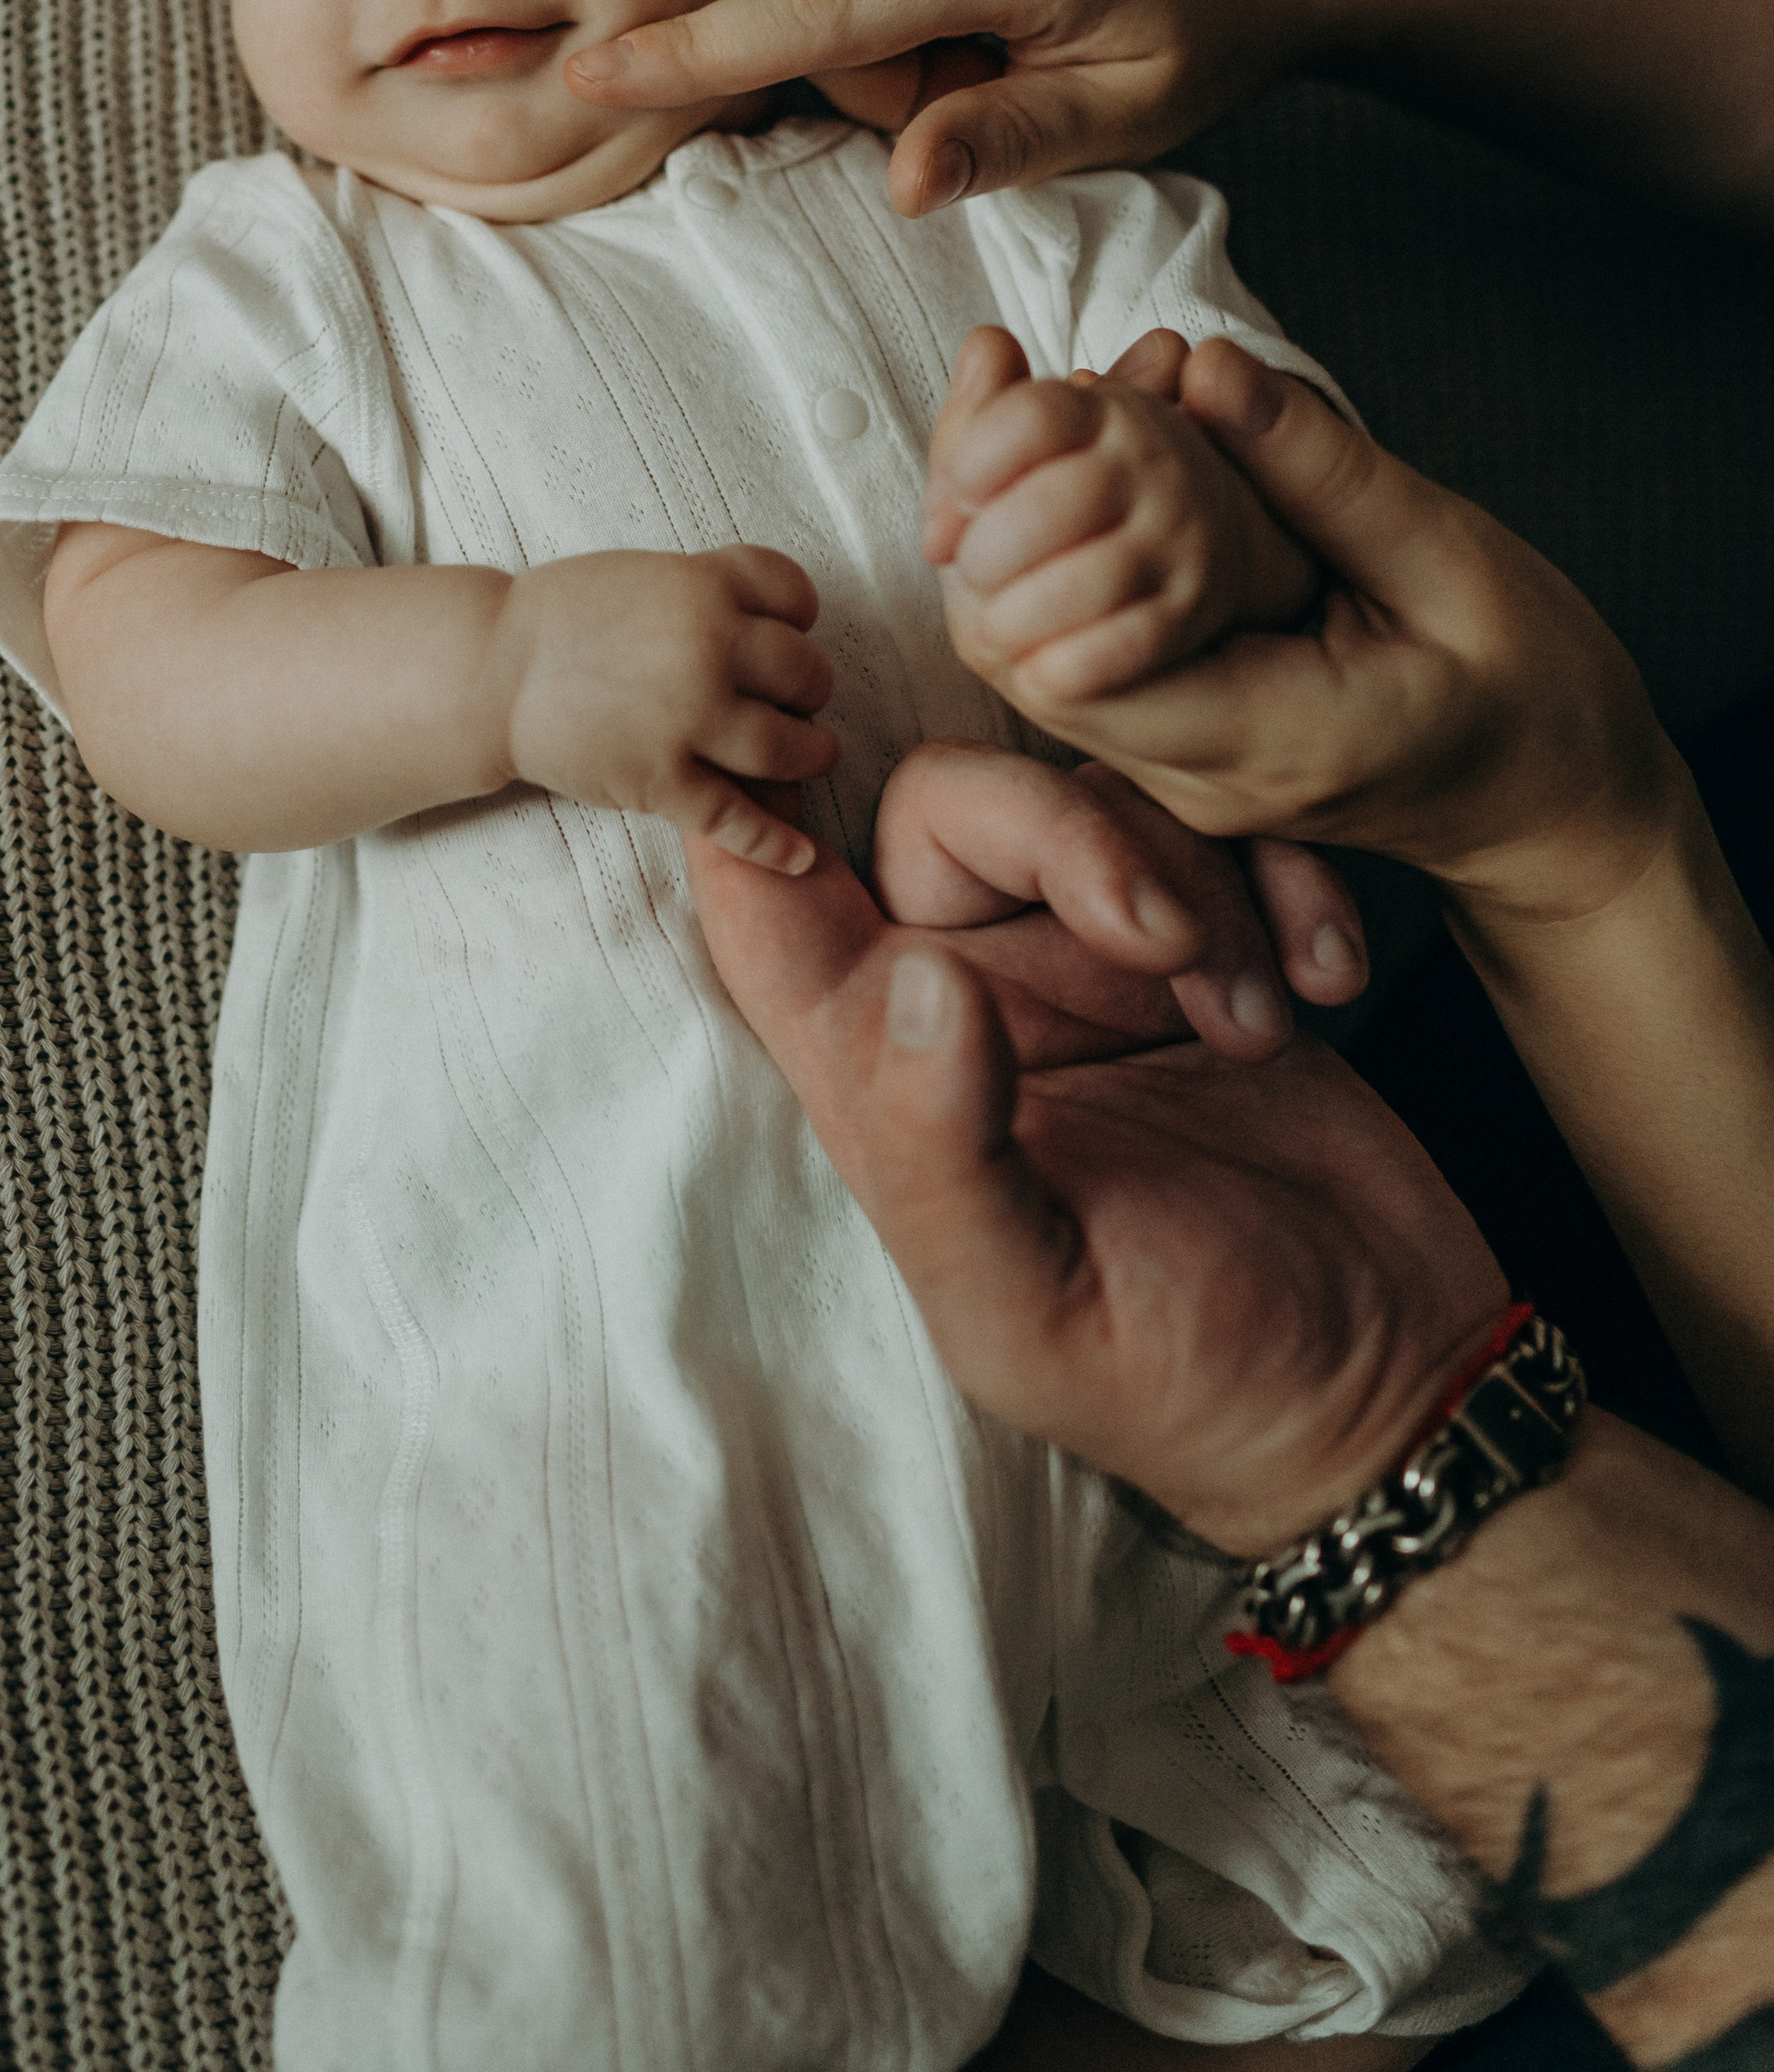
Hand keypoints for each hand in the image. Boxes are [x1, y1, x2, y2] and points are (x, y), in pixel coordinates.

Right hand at [490, 544, 838, 872]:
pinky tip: (801, 857)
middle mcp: (708, 648)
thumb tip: (770, 620)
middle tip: (796, 700)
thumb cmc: (562, 618)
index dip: (802, 618)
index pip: (796, 597)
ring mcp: (688, 718)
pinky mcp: (662, 780)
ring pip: (790, 748)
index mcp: (703, 586)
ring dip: (812, 755)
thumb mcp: (644, 574)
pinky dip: (776, 844)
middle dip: (808, 688)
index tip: (793, 634)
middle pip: (806, 672)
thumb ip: (707, 590)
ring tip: (810, 757)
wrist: (489, 673)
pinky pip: (737, 819)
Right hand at [562, 0, 1354, 212]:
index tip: (598, 68)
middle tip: (988, 74)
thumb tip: (898, 178)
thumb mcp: (1125, 120)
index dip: (708, 48)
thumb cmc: (1198, 36)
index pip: (830, 7)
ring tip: (993, 21)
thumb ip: (1006, 142)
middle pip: (822, 2)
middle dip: (882, 70)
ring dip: (888, 21)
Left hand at [687, 746, 1506, 1554]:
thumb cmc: (1186, 1385)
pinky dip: (1283, 874)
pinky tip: (1329, 976)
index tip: (810, 744)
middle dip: (1071, 837)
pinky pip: (1219, 828)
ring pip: (1096, 799)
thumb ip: (943, 1153)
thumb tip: (918, 981)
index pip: (762, 908)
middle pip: (948, 804)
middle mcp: (964, 998)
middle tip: (1171, 945)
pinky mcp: (1211, 947)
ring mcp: (1089, 965)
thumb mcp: (1037, 1306)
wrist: (1385, 1390)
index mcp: (878, 1075)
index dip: (749, 808)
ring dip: (1201, 882)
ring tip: (1261, 1028)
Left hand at [938, 335, 1682, 924]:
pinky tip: (1076, 456)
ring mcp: (1180, 770)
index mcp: (1264, 739)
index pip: (1067, 662)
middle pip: (1020, 656)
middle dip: (993, 511)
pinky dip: (1061, 554)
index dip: (1016, 530)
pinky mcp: (1181, 743)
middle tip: (1001, 372)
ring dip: (1017, 526)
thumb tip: (1206, 368)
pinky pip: (1081, 652)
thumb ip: (1322, 473)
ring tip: (1031, 392)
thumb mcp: (1450, 561)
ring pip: (1032, 653)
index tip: (1031, 398)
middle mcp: (1196, 776)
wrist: (1557, 804)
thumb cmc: (1534, 690)